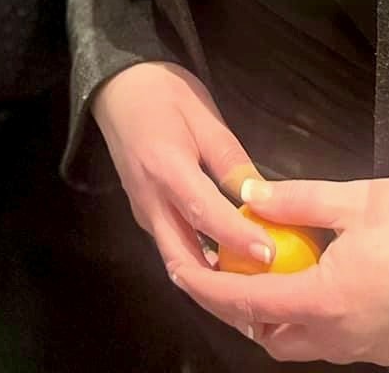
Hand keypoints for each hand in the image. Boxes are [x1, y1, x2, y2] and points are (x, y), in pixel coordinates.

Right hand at [91, 61, 276, 278]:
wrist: (118, 87)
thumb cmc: (165, 93)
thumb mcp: (204, 116)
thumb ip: (230, 160)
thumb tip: (258, 197)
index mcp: (166, 168)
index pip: (204, 213)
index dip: (237, 237)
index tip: (270, 254)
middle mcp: (150, 200)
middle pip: (181, 258)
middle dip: (218, 287)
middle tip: (258, 301)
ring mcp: (144, 211)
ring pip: (175, 258)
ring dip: (208, 283)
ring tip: (248, 296)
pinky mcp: (145, 214)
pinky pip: (172, 246)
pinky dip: (199, 266)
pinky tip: (227, 270)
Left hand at [172, 175, 388, 364]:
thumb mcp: (356, 199)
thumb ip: (296, 199)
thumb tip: (247, 192)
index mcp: (325, 300)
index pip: (247, 301)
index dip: (207, 287)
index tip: (181, 270)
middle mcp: (339, 337)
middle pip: (270, 336)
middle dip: (240, 310)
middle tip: (226, 272)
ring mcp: (364, 348)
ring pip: (302, 345)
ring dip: (277, 318)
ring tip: (268, 275)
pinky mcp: (385, 348)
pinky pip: (332, 342)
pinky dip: (311, 320)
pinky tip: (316, 283)